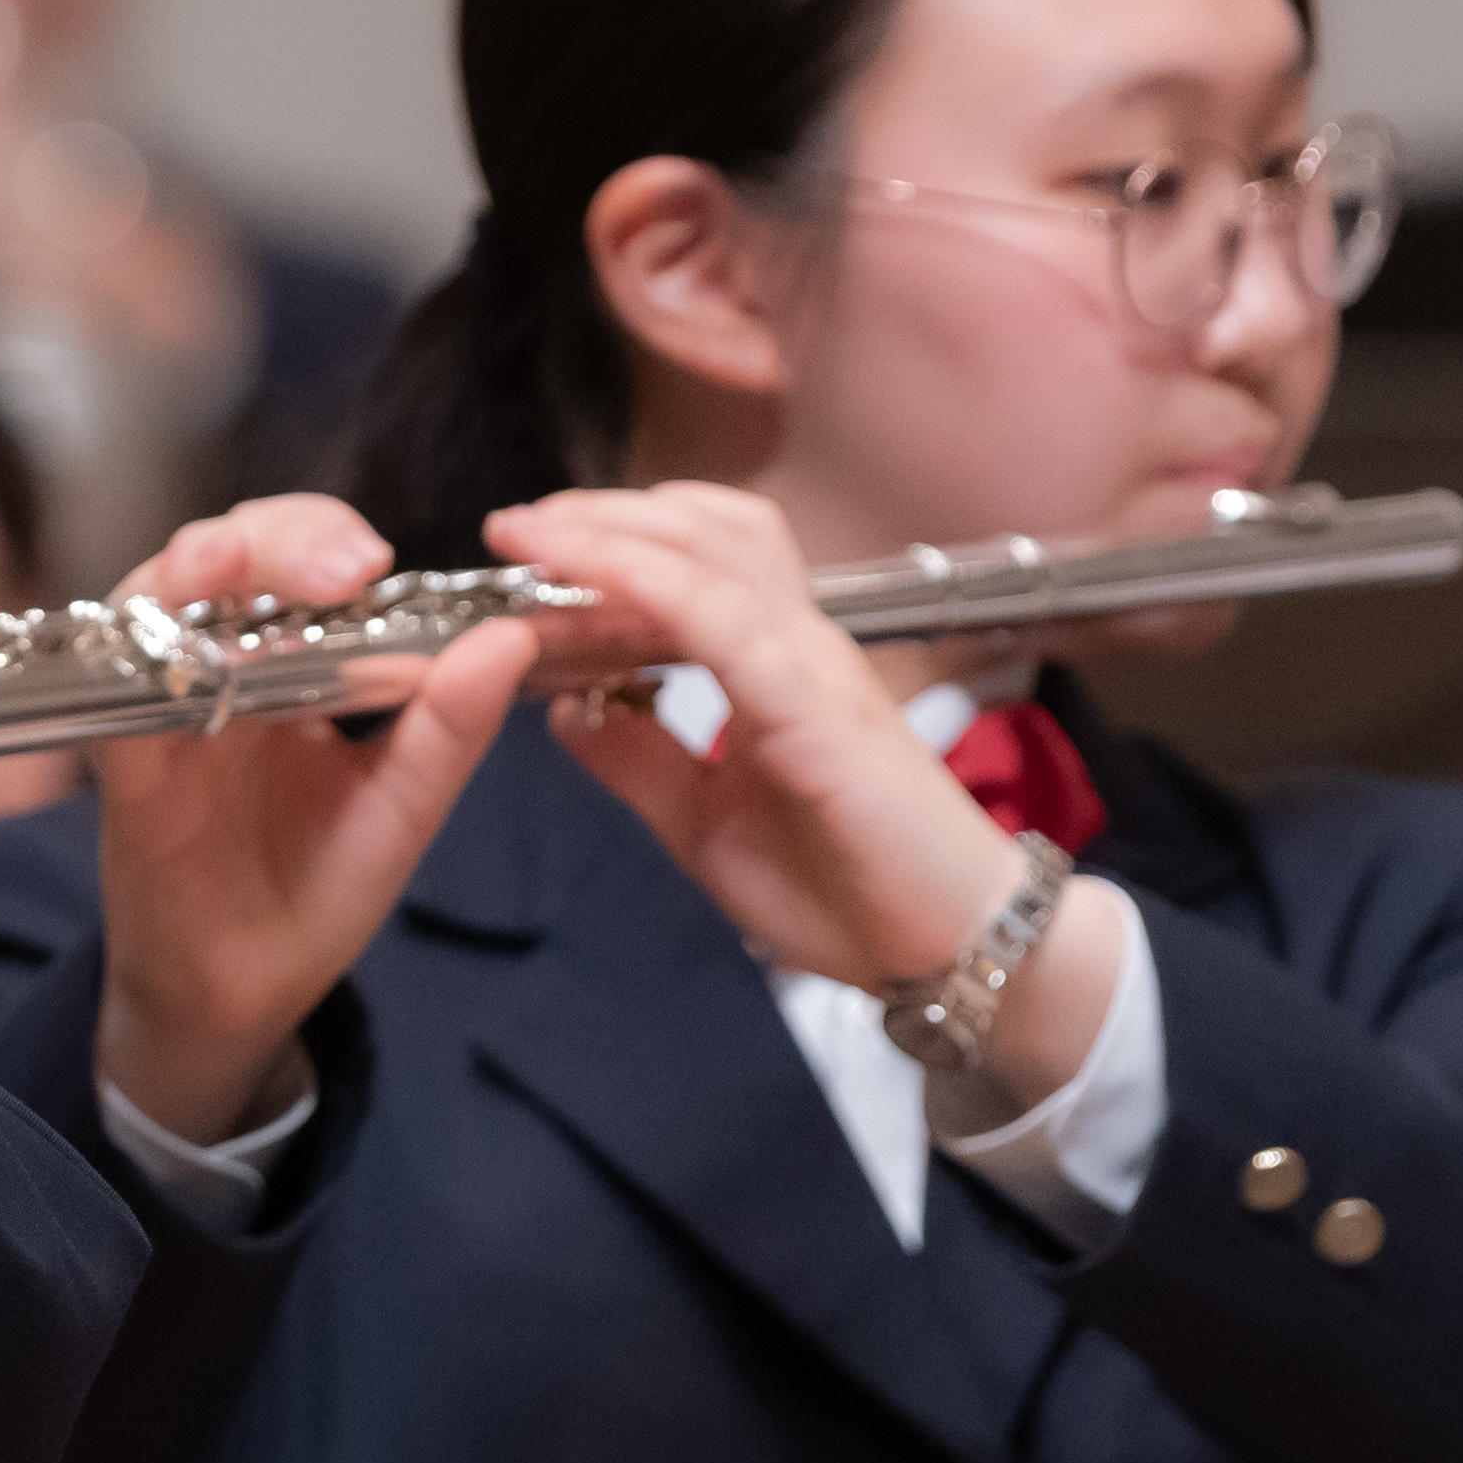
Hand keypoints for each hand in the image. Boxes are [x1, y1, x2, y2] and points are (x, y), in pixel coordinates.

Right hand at [89, 496, 538, 1141]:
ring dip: (193, 567)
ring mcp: (165, 706)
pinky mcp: (123, 765)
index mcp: (294, 662)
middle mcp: (222, 665)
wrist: (244, 996)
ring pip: (156, 598)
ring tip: (227, 560)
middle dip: (280, 538)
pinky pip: (115, 696)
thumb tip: (512, 638)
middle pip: (233, 552)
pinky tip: (178, 646)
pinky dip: (140, 660)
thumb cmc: (314, 890)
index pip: (304, 557)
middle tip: (344, 568)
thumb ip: (450, 726)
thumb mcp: (402, 806)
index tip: (382, 560)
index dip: (330, 536)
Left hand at [499, 484, 1021, 988]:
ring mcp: (814, 666)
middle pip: (703, 527)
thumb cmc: (843, 890)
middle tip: (515, 523)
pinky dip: (654, 588)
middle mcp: (798, 643)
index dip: (609, 537)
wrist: (947, 951)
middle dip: (601, 512)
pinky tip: (591, 581)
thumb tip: (567, 708)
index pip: (695, 557)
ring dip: (614, 532)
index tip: (522, 543)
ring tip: (534, 533)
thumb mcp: (701, 820)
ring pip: (713, 553)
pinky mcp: (821, 708)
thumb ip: (640, 758)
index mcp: (771, 663)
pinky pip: (730, 623)